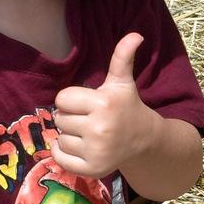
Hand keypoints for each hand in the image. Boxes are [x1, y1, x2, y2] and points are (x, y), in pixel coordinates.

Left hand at [51, 33, 155, 178]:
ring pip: (60, 138)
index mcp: (104, 103)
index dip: (72, 100)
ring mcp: (96, 151)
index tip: (87, 104)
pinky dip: (62, 154)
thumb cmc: (126, 107)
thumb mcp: (122, 82)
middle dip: (71, 118)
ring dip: (69, 136)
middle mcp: (100, 129)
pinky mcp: (92, 169)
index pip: (62, 99)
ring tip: (88, 134)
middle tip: (89, 120)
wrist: (144, 140)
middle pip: (60, 118)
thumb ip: (122, 57)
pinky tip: (80, 147)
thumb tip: (135, 34)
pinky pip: (59, 158)